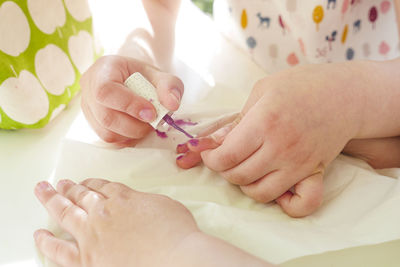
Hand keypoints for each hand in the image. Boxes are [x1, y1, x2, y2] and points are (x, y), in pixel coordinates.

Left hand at [33, 179, 198, 266]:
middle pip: (81, 195)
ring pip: (65, 213)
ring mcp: (92, 235)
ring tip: (43, 192)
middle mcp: (103, 212)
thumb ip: (144, 201)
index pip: (102, 186)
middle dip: (69, 187)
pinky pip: (59, 249)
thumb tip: (138, 202)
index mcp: (123, 198)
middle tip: (60, 182)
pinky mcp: (87, 258)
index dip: (92, 183)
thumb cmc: (177, 233)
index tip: (86, 182)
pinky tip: (39, 235)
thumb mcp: (165, 205)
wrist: (175, 257)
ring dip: (52, 200)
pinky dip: (47, 241)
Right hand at [80, 55, 183, 145]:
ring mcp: (88, 108)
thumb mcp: (159, 74)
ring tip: (145, 124)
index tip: (151, 113)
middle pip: (106, 116)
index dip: (129, 105)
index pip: (106, 91)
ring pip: (106, 132)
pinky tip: (136, 128)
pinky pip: (108, 139)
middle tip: (153, 121)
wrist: (131, 80)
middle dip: (134, 125)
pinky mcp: (92, 123)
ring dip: (132, 134)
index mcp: (103, 70)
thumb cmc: (143, 76)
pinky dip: (126, 138)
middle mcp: (89, 88)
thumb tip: (172, 105)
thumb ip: (169, 86)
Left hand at [177, 63, 362, 216]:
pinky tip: (276, 189)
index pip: (227, 156)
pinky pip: (301, 204)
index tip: (209, 153)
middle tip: (225, 159)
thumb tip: (215, 142)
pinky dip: (285, 205)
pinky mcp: (315, 173)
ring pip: (261, 193)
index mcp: (264, 122)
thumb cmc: (301, 86)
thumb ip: (237, 118)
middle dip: (224, 171)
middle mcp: (281, 148)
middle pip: (239, 176)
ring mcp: (299, 164)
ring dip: (246, 186)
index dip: (210, 159)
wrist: (345, 94)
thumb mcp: (263, 90)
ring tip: (245, 170)